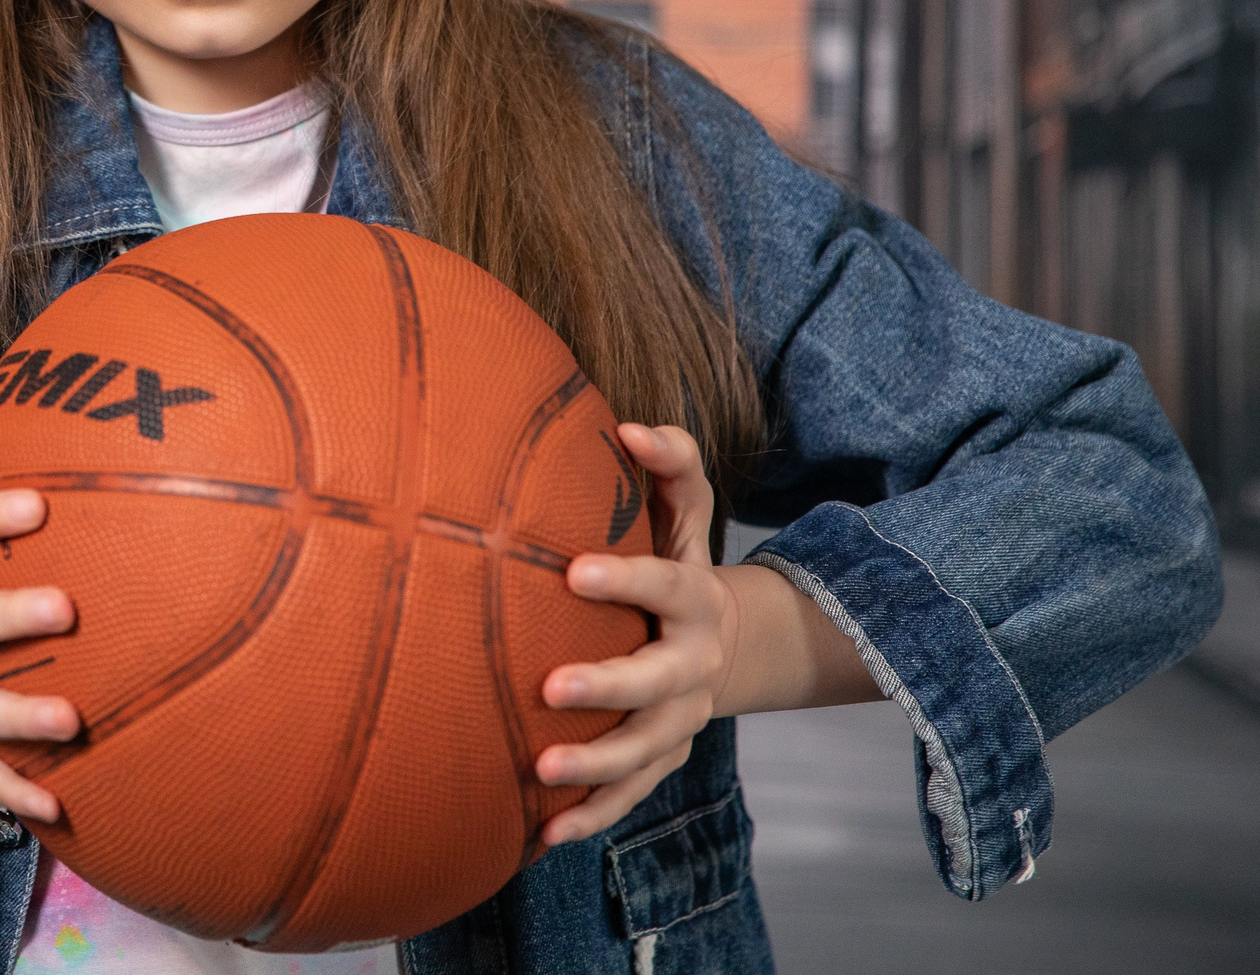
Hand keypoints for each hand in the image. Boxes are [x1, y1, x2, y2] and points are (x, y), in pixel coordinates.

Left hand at [532, 421, 740, 846]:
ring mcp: (679, 720)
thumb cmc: (674, 557)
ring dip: (596, 766)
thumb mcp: (683, 509)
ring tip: (540, 769)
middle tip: (550, 685)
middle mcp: (693, 665)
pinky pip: (630, 794)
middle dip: (608, 685)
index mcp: (693, 599)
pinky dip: (590, 815)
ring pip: (644, 751)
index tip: (574, 570)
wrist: (719, 638)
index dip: (628, 579)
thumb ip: (668, 464)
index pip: (668, 586)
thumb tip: (627, 426)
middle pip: (657, 682)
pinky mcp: (661, 759)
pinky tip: (541, 834)